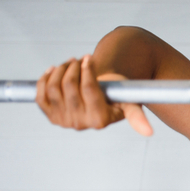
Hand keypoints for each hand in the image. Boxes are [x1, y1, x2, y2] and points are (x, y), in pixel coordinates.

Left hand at [36, 55, 152, 135]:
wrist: (102, 98)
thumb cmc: (117, 94)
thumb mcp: (129, 102)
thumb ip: (137, 117)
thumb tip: (149, 133)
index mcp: (100, 120)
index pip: (89, 89)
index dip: (86, 70)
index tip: (89, 57)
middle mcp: (81, 124)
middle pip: (69, 87)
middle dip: (72, 67)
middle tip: (79, 59)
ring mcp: (64, 122)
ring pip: (53, 88)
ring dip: (60, 70)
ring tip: (69, 64)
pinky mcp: (51, 117)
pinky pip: (40, 96)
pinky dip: (45, 79)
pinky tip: (54, 71)